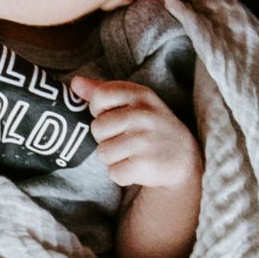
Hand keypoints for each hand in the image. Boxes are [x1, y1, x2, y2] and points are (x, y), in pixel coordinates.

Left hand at [69, 76, 201, 190]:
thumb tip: (75, 83)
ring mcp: (144, 140)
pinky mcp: (144, 165)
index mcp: (139, 95)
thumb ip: (103, 91)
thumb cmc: (150, 126)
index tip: (116, 117)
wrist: (183, 158)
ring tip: (133, 153)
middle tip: (129, 139)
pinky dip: (122, 175)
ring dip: (114, 158)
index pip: (100, 97)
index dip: (100, 111)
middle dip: (107, 138)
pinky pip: (113, 172)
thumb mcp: (134, 102)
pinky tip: (138, 167)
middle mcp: (143, 115)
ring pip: (103, 153)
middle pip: (97, 128)